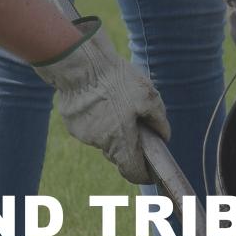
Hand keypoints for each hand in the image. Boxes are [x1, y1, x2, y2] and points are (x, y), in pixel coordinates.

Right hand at [32, 18, 169, 183]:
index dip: (143, 173)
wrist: (81, 63)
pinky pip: (88, 126)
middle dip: (128, 143)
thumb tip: (164, 136)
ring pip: (103, 138)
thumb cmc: (117, 80)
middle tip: (137, 123)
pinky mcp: (71, 122)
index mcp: (120, 141)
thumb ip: (159, 121)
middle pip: (117, 153)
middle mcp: (99, 143)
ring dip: (112, 128)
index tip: (150, 170)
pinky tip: (100, 98)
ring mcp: (82, 134)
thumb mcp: (149, 97)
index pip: (132, 171)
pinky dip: (97, 118)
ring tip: (117, 103)